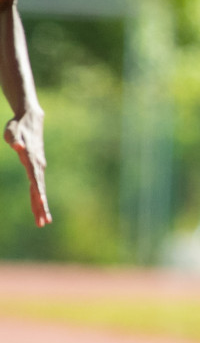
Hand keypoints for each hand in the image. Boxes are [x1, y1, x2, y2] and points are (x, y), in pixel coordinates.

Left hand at [5, 108, 49, 226]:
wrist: (31, 119)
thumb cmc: (19, 126)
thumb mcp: (13, 131)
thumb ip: (14, 140)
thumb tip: (18, 148)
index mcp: (32, 160)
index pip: (35, 179)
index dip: (38, 191)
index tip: (42, 202)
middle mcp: (38, 166)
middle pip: (40, 190)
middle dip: (41, 207)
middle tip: (43, 223)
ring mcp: (38, 168)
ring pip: (40, 191)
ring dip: (41, 207)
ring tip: (43, 222)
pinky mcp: (36, 169)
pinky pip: (38, 187)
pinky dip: (39, 198)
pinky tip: (40, 207)